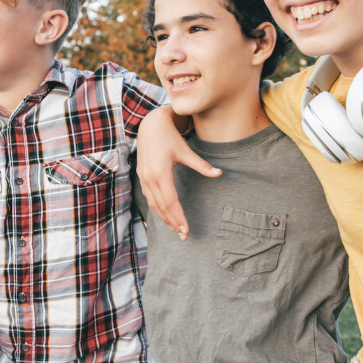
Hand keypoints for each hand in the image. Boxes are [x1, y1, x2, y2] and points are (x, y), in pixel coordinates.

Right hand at [136, 106, 219, 239]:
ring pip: (154, 205)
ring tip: (176, 230)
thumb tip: (219, 174)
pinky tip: (166, 216)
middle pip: (162, 207)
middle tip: (184, 236)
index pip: (170, 201)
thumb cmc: (170, 137)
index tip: (187, 230)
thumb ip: (202, 165)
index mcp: (160, 172)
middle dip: (173, 223)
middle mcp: (149, 178)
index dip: (179, 217)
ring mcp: (143, 179)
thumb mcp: (186, 151)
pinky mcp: (142, 178)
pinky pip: (150, 199)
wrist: (150, 125)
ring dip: (165, 219)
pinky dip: (158, 210)